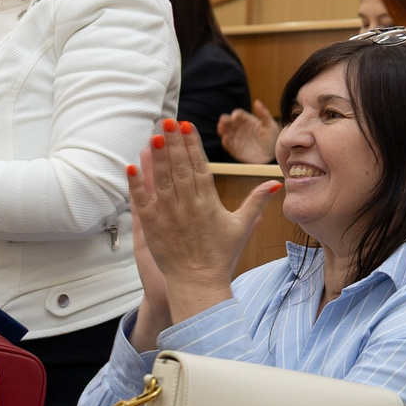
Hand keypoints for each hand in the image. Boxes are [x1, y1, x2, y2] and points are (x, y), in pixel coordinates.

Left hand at [125, 119, 276, 326]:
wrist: (198, 284)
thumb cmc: (220, 256)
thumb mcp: (242, 227)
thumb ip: (256, 203)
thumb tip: (274, 183)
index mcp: (209, 203)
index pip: (199, 167)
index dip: (192, 145)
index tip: (186, 125)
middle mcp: (188, 206)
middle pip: (180, 168)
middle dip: (174, 143)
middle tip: (168, 121)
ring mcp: (169, 216)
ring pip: (162, 180)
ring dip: (157, 157)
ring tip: (155, 136)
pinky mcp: (152, 228)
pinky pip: (142, 202)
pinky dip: (136, 185)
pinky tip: (131, 167)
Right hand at [214, 101, 277, 165]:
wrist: (272, 155)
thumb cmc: (272, 139)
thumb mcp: (270, 125)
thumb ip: (263, 114)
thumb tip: (256, 102)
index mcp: (247, 120)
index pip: (238, 114)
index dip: (236, 114)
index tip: (236, 116)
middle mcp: (239, 128)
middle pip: (228, 122)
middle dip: (225, 120)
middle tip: (223, 121)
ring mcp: (236, 138)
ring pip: (225, 132)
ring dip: (222, 129)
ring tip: (221, 127)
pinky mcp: (235, 149)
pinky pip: (228, 145)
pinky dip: (225, 142)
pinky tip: (225, 138)